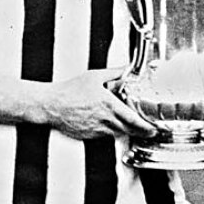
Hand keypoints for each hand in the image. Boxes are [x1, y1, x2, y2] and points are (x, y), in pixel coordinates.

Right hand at [44, 67, 162, 141]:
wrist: (50, 105)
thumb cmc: (69, 91)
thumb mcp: (94, 76)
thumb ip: (114, 73)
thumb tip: (127, 68)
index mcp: (109, 105)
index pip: (133, 120)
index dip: (146, 127)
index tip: (153, 129)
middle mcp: (105, 120)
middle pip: (129, 130)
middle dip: (140, 132)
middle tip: (149, 131)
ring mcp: (96, 130)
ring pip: (116, 133)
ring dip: (124, 130)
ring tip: (128, 125)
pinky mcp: (88, 136)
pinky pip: (103, 135)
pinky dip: (108, 131)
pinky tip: (105, 123)